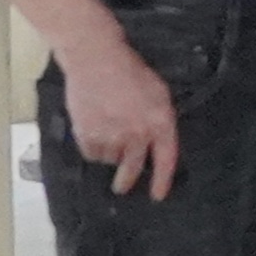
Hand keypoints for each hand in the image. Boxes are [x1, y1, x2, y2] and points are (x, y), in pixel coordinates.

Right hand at [62, 35, 182, 200]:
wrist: (96, 58)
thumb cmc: (130, 70)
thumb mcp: (158, 93)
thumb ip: (159, 120)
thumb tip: (157, 143)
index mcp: (160, 123)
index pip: (166, 161)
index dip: (162, 181)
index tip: (157, 196)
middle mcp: (138, 135)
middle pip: (134, 169)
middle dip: (127, 181)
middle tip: (122, 188)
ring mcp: (112, 137)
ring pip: (111, 159)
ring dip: (109, 152)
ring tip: (105, 131)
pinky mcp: (88, 136)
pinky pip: (91, 153)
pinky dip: (92, 147)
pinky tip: (92, 129)